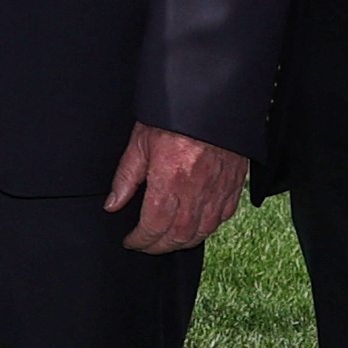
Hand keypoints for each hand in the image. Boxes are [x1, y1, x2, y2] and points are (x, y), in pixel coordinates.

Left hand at [104, 124, 249, 253]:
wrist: (210, 100)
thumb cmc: (173, 118)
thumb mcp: (139, 143)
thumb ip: (125, 178)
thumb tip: (113, 204)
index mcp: (170, 181)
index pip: (154, 226)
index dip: (141, 240)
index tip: (131, 241)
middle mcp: (196, 191)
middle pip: (178, 235)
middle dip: (159, 246)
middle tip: (146, 245)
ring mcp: (218, 190)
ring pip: (202, 231)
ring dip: (183, 241)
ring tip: (167, 240)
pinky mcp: (234, 184)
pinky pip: (223, 217)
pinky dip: (207, 227)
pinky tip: (195, 226)